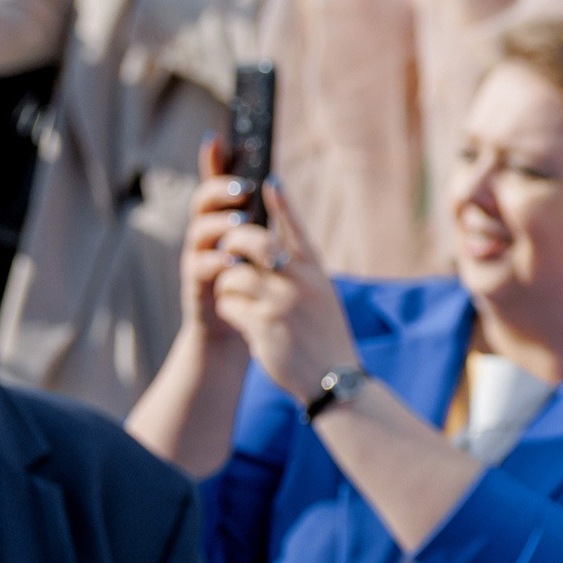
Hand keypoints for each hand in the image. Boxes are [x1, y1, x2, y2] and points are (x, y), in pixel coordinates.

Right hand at [177, 141, 258, 342]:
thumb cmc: (247, 282)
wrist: (233, 330)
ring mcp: (197, 260)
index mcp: (219, 222)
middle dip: (218, 191)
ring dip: (219, 225)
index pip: (213, 184)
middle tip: (241, 188)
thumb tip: (274, 180)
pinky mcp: (197, 287)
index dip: (210, 161)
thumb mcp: (254, 245)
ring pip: (198, 233)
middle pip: (201, 203)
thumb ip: (258, 216)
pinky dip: (215, 263)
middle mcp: (203, 236)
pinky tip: (231, 260)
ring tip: (241, 222)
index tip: (216, 138)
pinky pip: (200, 270)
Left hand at [208, 178, 359, 404]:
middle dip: (232, 243)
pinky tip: (242, 320)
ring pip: (232, 273)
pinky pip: (227, 304)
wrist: (334, 379)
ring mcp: (281, 302)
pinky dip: (228, 310)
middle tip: (228, 253)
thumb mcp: (322, 295)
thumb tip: (269, 240)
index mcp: (315, 271)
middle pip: (252, 241)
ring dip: (227, 285)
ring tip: (238, 299)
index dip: (282, 203)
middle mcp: (299, 281)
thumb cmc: (324, 335)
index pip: (296, 228)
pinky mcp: (262, 326)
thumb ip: (299, 268)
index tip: (270, 182)